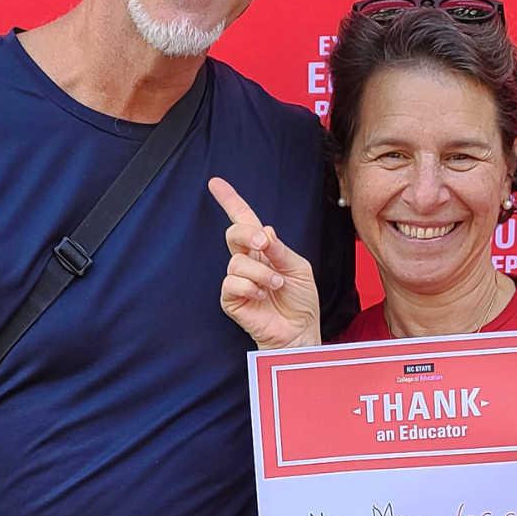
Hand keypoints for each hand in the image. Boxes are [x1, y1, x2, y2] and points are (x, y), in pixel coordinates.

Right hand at [208, 177, 320, 350]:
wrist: (300, 331)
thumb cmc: (301, 301)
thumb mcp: (298, 267)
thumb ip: (279, 249)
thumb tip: (263, 230)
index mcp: (263, 250)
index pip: (243, 220)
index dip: (230, 201)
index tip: (215, 184)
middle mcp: (248, 262)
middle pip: (234, 234)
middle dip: (246, 234)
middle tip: (263, 245)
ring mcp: (238, 280)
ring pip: (236, 262)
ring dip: (260, 273)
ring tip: (275, 286)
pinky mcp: (231, 299)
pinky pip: (232, 283)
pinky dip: (250, 287)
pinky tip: (261, 296)